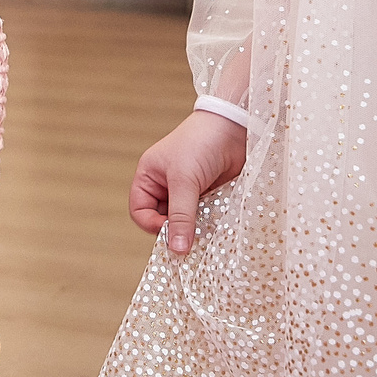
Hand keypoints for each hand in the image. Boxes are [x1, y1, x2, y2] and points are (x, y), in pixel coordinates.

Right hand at [129, 107, 247, 255]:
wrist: (236, 127)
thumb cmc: (201, 144)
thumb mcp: (185, 180)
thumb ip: (181, 215)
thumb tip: (176, 249)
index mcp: (150, 177)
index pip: (140, 211)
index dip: (152, 225)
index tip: (172, 232)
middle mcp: (166, 186)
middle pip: (163, 220)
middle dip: (175, 229)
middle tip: (191, 237)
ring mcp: (189, 192)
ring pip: (185, 222)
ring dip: (195, 228)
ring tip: (207, 228)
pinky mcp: (210, 197)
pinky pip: (204, 219)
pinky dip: (210, 224)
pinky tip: (218, 222)